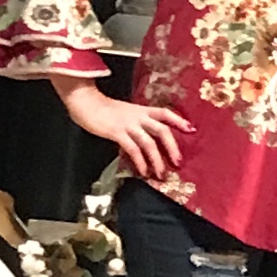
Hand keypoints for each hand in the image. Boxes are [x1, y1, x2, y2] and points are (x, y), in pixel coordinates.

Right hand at [59, 85, 190, 181]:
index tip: (191, 129)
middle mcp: (138, 116)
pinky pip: (133, 149)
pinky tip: (143, 172)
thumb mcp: (126, 113)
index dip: (179, 120)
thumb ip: (138, 124)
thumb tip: (149, 144)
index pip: (165, 113)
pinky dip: (140, 162)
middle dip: (173, 148)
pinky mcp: (117, 132)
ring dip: (157, 161)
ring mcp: (128, 124)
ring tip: (161, 174)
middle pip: (162, 130)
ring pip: (149, 143)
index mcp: (142, 110)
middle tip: (178, 163)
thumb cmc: (105, 110)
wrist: (84, 102)